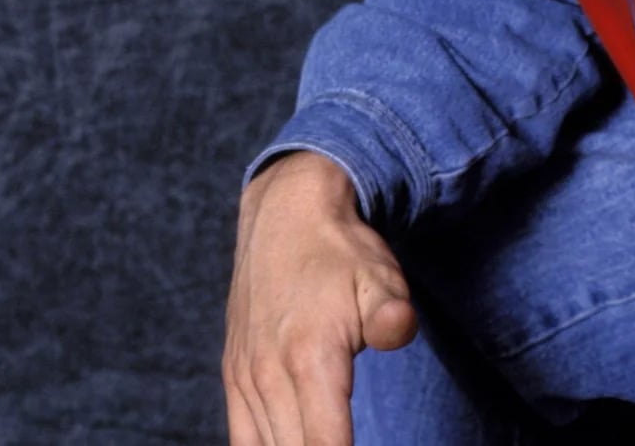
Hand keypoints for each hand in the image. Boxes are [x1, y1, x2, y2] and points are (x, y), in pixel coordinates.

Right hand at [223, 151, 416, 445]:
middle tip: (344, 444)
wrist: (286, 213)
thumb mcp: (378, 275)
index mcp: (310, 358)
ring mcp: (247, 377)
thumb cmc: (342, 251)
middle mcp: (270, 375)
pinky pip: (241, 439)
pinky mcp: (235, 374)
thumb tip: (399, 330)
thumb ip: (389, 313)